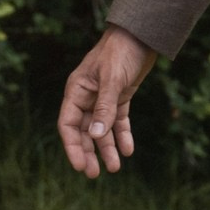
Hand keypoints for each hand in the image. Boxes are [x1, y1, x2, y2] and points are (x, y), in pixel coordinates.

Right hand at [57, 27, 154, 177]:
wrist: (141, 35)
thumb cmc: (121, 51)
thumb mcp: (112, 79)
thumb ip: (104, 107)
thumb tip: (95, 136)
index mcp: (77, 90)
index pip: (68, 123)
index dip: (72, 146)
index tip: (80, 165)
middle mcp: (87, 96)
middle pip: (83, 131)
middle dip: (89, 152)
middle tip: (94, 174)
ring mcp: (103, 98)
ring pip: (101, 129)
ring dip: (106, 148)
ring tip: (115, 168)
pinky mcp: (120, 97)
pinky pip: (118, 121)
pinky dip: (122, 135)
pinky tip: (127, 150)